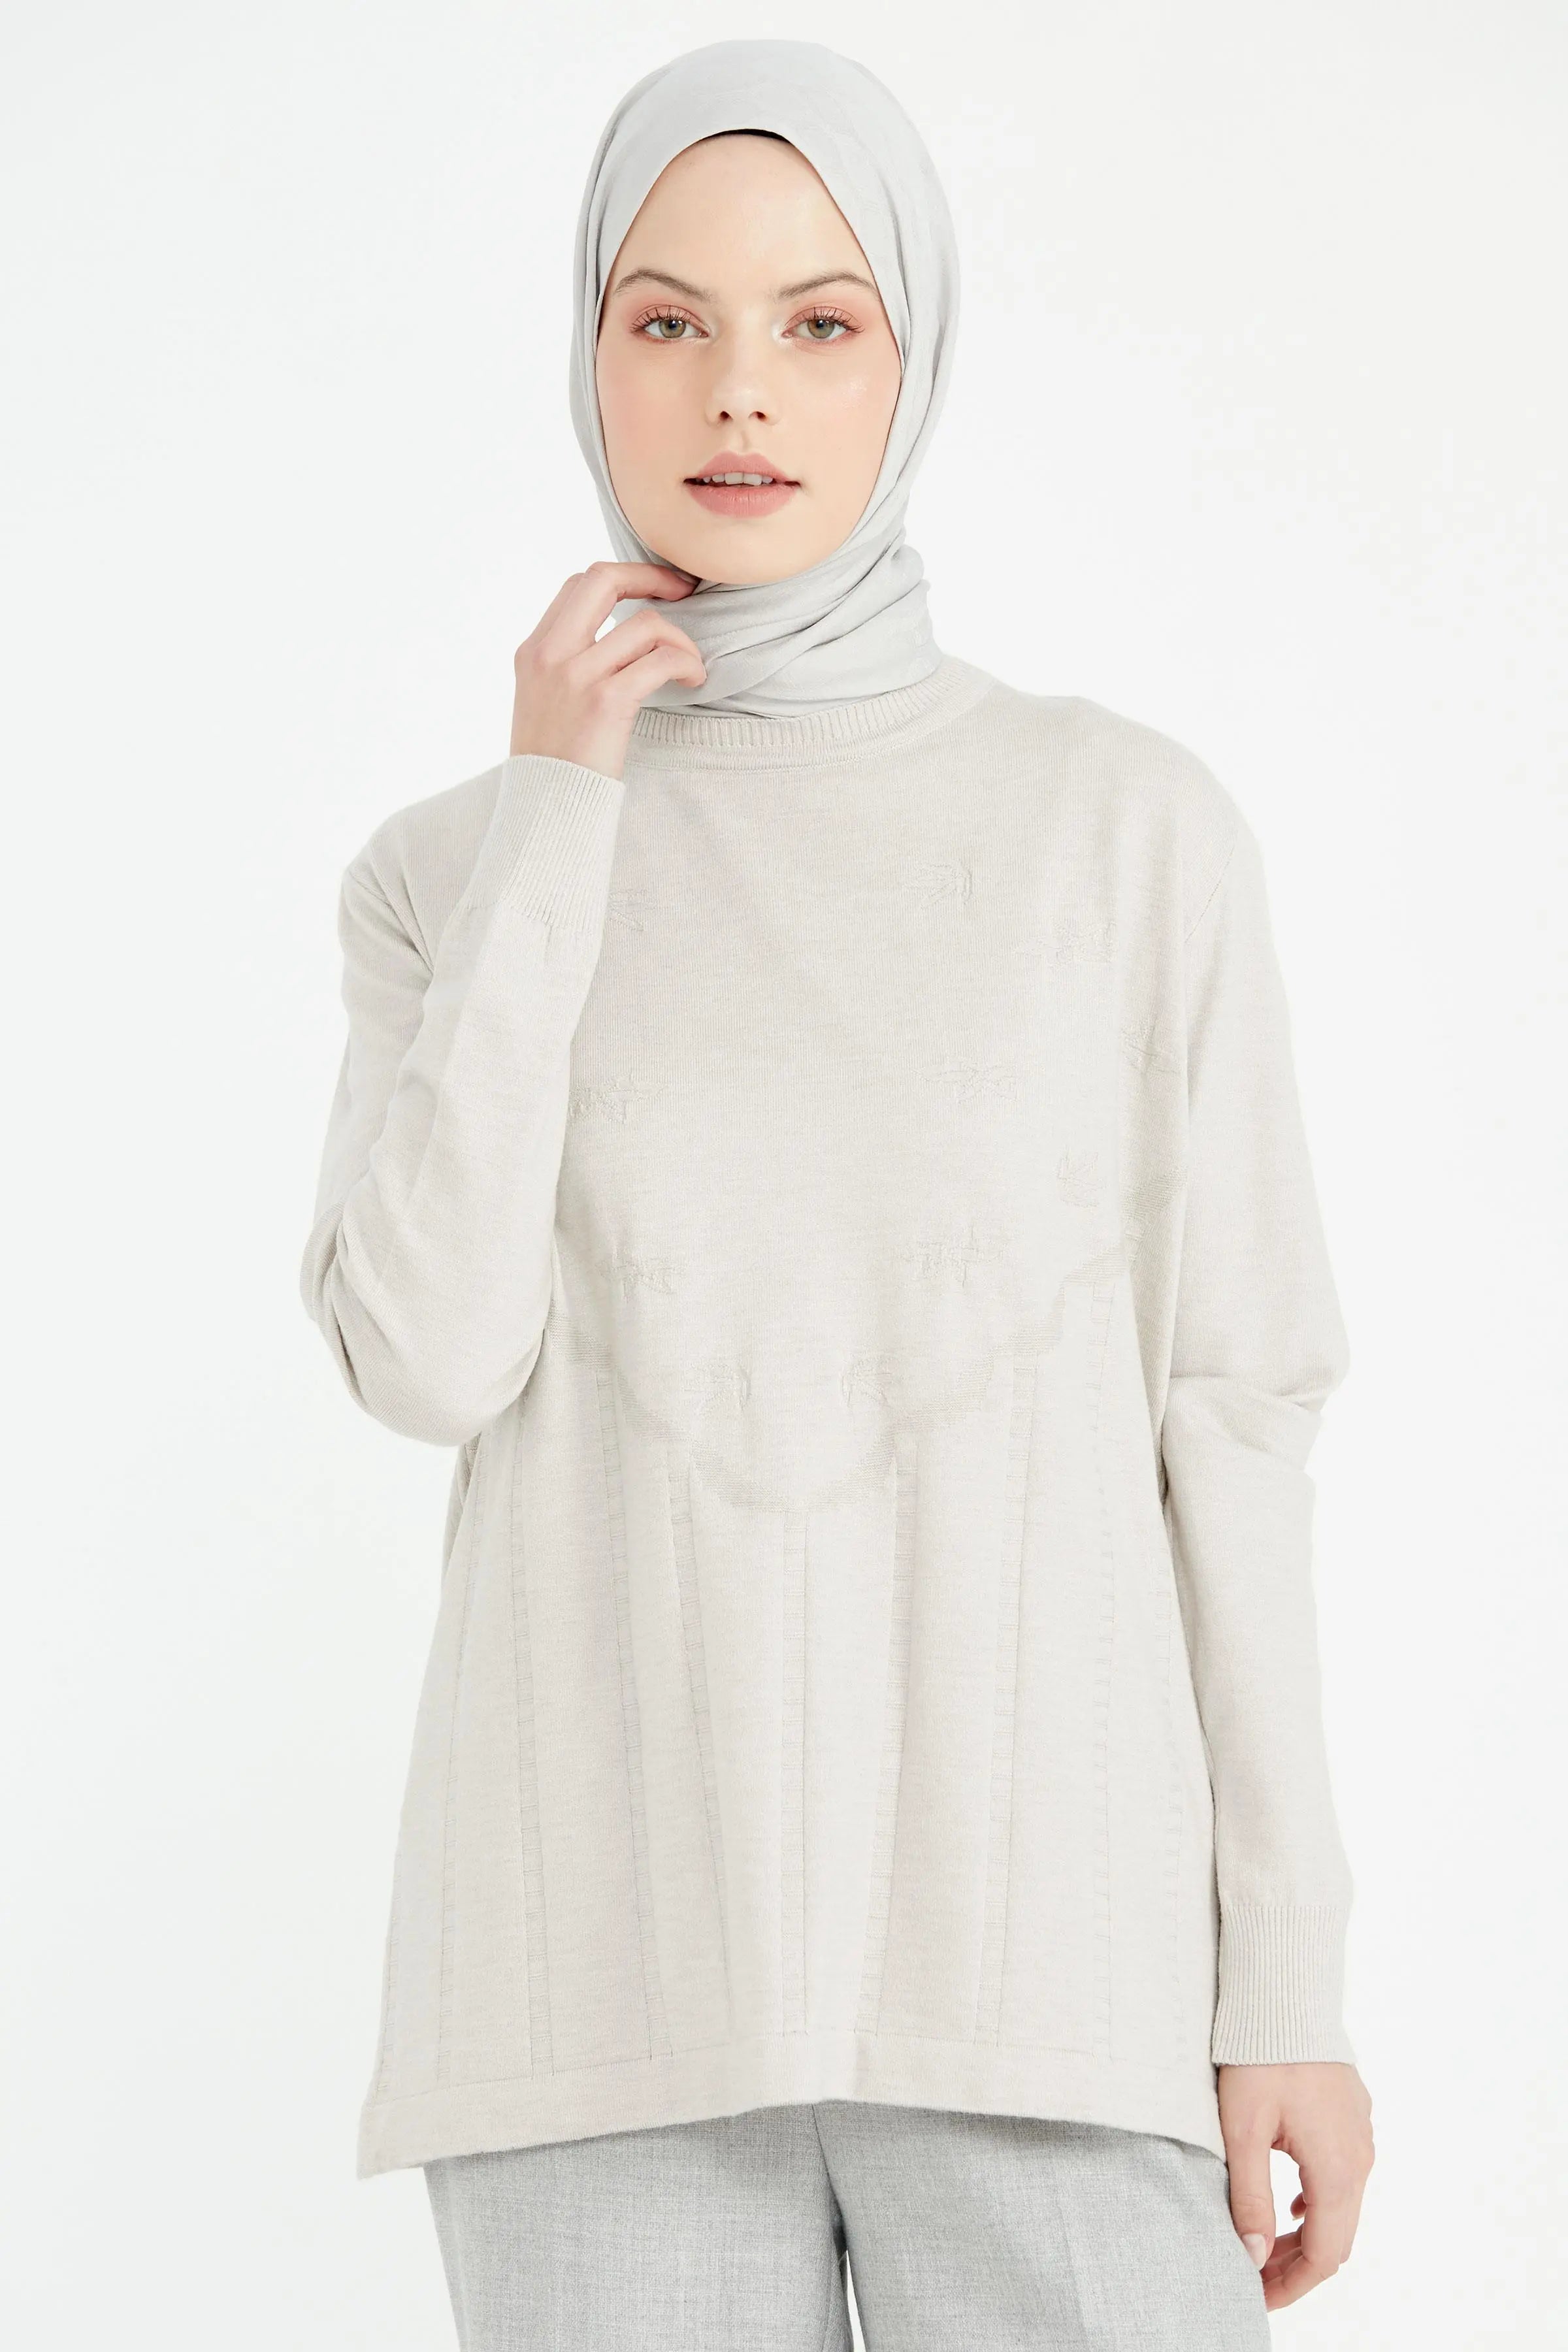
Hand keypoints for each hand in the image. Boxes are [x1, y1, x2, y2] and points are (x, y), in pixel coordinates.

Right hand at [509, 560, 705, 778]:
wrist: (545, 810)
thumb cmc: (553, 764)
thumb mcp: (543, 701)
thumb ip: (567, 664)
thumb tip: (614, 639)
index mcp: (534, 651)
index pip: (578, 585)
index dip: (622, 577)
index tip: (653, 590)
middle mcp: (550, 655)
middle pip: (603, 579)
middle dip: (652, 576)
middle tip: (684, 590)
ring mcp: (576, 677)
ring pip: (645, 624)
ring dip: (681, 640)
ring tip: (690, 665)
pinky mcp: (606, 702)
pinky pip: (661, 661)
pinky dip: (687, 664)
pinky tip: (693, 680)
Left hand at [1217, 2061, 1374, 2310]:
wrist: (1286, 1992)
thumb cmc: (1260, 2055)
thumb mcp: (1243, 2129)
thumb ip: (1249, 2196)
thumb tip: (1252, 2255)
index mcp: (1337, 2169)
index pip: (1323, 2255)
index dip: (1290, 2284)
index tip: (1255, 2296)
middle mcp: (1359, 2159)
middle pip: (1335, 2237)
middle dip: (1296, 2266)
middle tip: (1253, 2276)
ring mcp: (1360, 2136)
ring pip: (1340, 2207)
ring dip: (1304, 2233)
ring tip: (1262, 2243)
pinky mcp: (1352, 2116)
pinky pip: (1342, 2176)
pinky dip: (1315, 2202)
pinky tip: (1289, 2204)